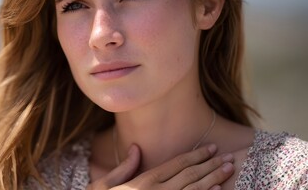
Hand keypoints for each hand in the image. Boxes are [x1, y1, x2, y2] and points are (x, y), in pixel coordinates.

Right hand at [87, 144, 233, 189]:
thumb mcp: (105, 185)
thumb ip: (124, 167)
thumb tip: (136, 149)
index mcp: (144, 182)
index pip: (177, 165)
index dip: (196, 155)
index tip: (212, 148)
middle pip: (190, 176)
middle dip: (212, 166)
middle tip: (229, 158)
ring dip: (214, 180)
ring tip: (229, 171)